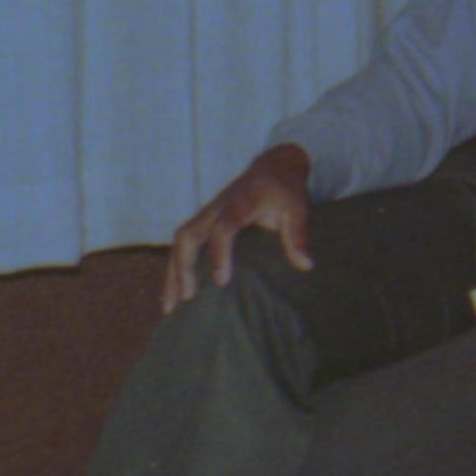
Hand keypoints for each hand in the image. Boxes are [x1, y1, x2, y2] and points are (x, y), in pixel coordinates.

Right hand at [159, 145, 314, 311]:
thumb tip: (306, 266)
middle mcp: (216, 209)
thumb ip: (298, 235)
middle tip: (188, 298)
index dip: (220, 254)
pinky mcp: (203, 223)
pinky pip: (182, 245)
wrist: (273, 168)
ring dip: (173, 272)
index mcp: (239, 203)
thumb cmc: (285, 191)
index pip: (223, 228)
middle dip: (184, 266)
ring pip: (180, 242)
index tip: (221, 282)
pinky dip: (175, 269)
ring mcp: (206, 215)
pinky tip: (173, 295)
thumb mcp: (297, 208)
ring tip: (170, 306)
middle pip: (188, 235)